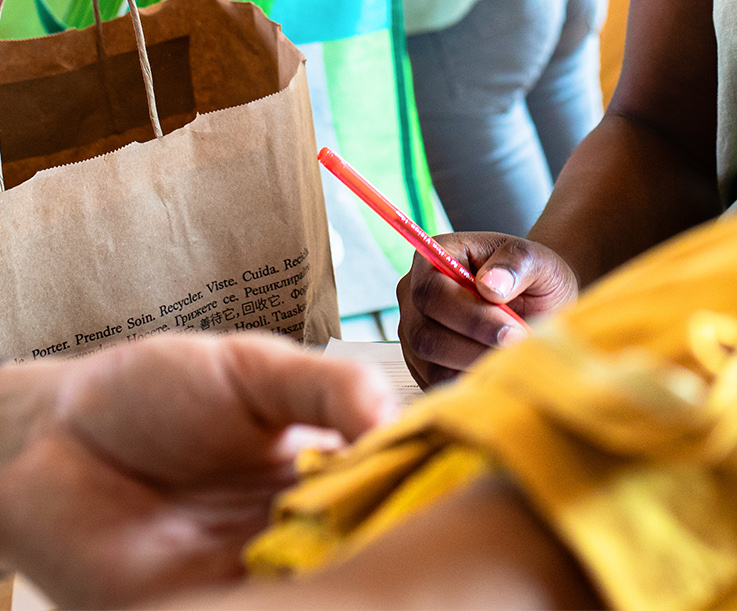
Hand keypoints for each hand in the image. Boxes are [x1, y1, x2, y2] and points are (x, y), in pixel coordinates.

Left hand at [0, 333, 395, 608]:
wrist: (50, 435)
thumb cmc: (152, 390)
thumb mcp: (254, 369)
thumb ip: (329, 388)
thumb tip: (397, 422)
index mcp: (320, 471)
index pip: (395, 489)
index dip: (429, 494)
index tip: (467, 493)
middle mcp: (296, 533)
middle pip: (369, 552)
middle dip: (399, 551)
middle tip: (434, 546)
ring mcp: (251, 580)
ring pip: (323, 592)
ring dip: (351, 584)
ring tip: (380, 570)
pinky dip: (285, 606)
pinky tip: (310, 589)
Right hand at [398, 233, 578, 386]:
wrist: (538, 301)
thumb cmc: (532, 276)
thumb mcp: (536, 259)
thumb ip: (515, 263)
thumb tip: (489, 285)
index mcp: (435, 256)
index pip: (431, 291)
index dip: (470, 316)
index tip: (512, 329)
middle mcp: (414, 294)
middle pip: (424, 334)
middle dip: (475, 346)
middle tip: (517, 347)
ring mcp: (414, 331)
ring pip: (430, 364)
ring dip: (475, 365)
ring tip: (511, 355)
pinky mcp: (422, 364)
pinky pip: (436, 384)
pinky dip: (469, 381)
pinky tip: (497, 366)